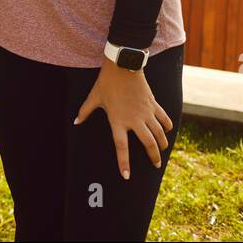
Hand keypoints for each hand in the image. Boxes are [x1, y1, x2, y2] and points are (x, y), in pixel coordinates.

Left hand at [74, 58, 172, 179]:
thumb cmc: (106, 82)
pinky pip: (164, 119)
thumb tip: (75, 122)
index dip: (123, 162)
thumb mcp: (93, 97)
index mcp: (118, 121)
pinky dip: (167, 126)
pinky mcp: (154, 105)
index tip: (126, 176)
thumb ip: (84, 112)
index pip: (121, 147)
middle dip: (153, 157)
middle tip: (155, 166)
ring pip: (159, 134)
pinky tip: (168, 131)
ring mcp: (146, 113)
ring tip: (162, 151)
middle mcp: (135, 120)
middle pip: (148, 144)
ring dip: (162, 144)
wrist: (123, 66)